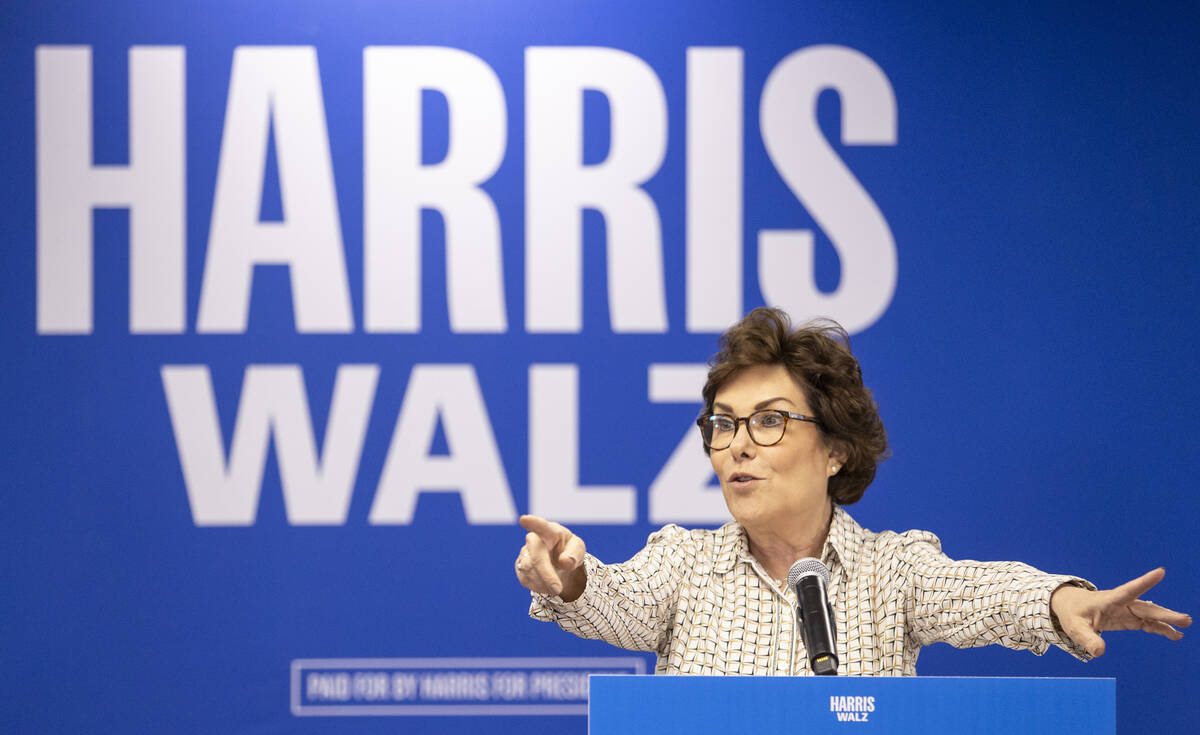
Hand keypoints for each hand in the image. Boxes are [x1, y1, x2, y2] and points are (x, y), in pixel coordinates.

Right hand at [515, 515, 586, 600]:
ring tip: (557, 585)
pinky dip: (540, 587)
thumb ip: (574, 554)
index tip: (523, 519)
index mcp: (550, 531)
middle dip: (546, 574)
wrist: (559, 563)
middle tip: (558, 590)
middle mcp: (534, 539)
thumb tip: (564, 562)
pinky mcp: (519, 567)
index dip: (533, 523)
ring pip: (530, 571)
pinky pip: (526, 580)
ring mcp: (524, 553)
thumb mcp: (578, 550)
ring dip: (545, 582)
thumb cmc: (568, 550)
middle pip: (536, 556)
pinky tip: (547, 584)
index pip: (542, 526)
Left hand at [1051, 567, 1191, 656]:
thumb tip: (1099, 652)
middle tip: (1186, 620)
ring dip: (1167, 620)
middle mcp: (1121, 603)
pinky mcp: (1128, 618)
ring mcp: (1126, 610)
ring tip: (1184, 627)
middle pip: (1146, 607)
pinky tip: (1174, 635)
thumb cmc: (1072, 614)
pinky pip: (1147, 623)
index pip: (1128, 590)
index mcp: (1108, 600)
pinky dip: (1160, 628)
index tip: (1161, 571)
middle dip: (1165, 614)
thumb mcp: (1075, 628)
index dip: (1144, 582)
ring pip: (1150, 614)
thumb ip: (1087, 639)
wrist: (1070, 606)